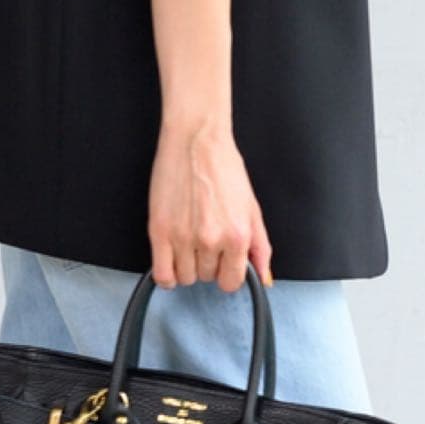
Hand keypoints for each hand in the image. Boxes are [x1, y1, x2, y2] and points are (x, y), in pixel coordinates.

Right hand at [147, 117, 272, 292]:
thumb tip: (264, 278)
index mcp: (237, 236)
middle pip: (206, 278)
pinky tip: (171, 261)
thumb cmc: (223, 167)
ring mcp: (183, 238)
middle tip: (204, 240)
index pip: (231, 283)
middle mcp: (211, 240)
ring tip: (187, 244)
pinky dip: (166, 276)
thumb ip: (260, 247)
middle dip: (206, 264)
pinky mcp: (160, 232)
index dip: (226, 274)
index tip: (222, 263)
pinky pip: (162, 274)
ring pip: (184, 278)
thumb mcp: (252, 208)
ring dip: (186, 267)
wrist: (196, 140)